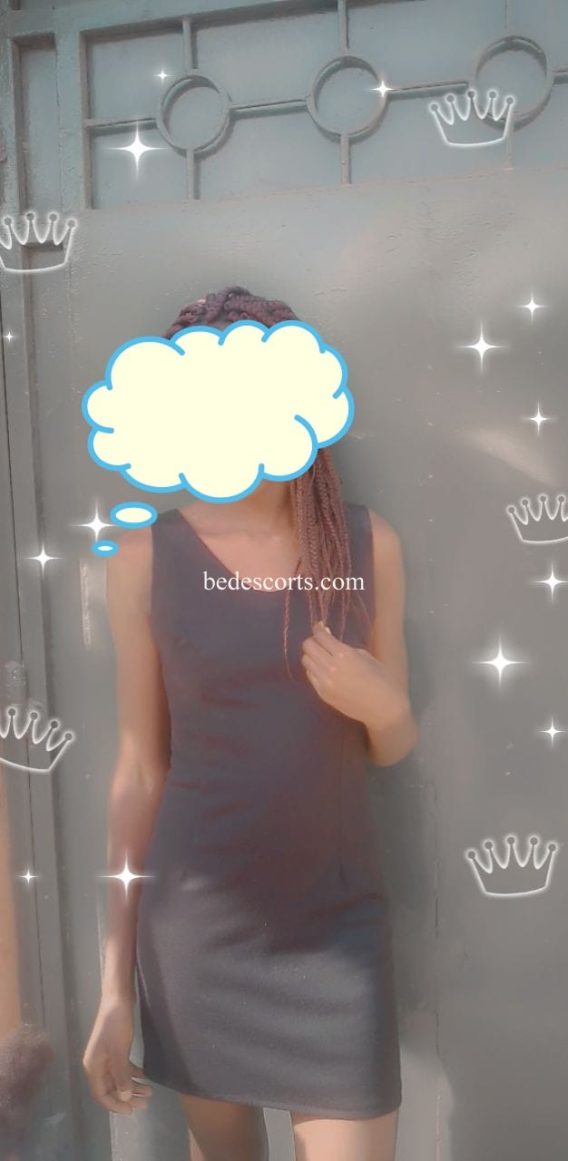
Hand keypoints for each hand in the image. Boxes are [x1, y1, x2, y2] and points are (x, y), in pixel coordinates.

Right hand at [82, 995, 151, 1115]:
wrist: (117, 998)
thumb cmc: (116, 1025)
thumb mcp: (119, 1052)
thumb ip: (120, 1075)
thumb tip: (124, 1096)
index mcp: (93, 1067)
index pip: (101, 1095)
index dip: (115, 1105)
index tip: (131, 1111)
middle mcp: (97, 1064)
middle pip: (110, 1088)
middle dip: (127, 1097)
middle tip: (145, 1103)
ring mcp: (105, 1056)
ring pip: (118, 1078)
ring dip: (132, 1086)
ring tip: (149, 1092)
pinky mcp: (114, 1049)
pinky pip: (122, 1067)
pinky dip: (132, 1073)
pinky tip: (144, 1076)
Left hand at [301, 621, 402, 726]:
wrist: (383, 708)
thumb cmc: (381, 678)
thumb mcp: (365, 656)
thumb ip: (344, 647)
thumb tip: (329, 639)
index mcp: (344, 654)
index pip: (320, 636)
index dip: (319, 629)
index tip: (320, 627)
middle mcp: (330, 667)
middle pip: (308, 646)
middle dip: (313, 641)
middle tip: (321, 642)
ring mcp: (324, 682)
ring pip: (306, 661)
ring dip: (312, 656)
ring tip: (322, 656)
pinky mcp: (322, 694)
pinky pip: (310, 676)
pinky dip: (314, 670)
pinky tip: (324, 670)